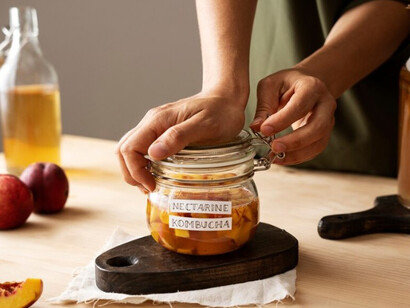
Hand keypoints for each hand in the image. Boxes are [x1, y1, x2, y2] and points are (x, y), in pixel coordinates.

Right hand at [116, 91, 245, 192]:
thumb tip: (153, 153)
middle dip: (131, 173)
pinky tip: (156, 173)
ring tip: (150, 184)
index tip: (153, 185)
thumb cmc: (221, 112)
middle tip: (149, 188)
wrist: (227, 98)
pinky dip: (142, 164)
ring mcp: (155, 126)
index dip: (136, 171)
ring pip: (130, 149)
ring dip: (134, 169)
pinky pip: (142, 148)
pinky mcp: (161, 131)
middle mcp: (152, 122)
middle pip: (123, 150)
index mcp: (158, 120)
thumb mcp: (204, 125)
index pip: (129, 148)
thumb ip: (178, 137)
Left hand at [250, 68, 336, 164]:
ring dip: (297, 153)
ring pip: (318, 142)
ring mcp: (328, 120)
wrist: (308, 84)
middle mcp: (325, 104)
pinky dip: (298, 157)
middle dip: (295, 141)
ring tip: (275, 157)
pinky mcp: (324, 133)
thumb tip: (256, 127)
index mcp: (312, 87)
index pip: (300, 106)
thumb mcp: (271, 86)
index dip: (282, 120)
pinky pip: (315, 149)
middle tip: (273, 147)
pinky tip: (282, 158)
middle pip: (317, 127)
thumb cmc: (287, 83)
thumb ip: (264, 105)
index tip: (264, 130)